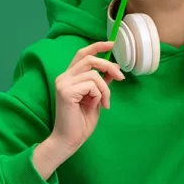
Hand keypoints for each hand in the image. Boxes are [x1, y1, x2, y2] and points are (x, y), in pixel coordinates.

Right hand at [50, 40, 124, 155]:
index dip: (97, 46)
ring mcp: (63, 84)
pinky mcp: (66, 92)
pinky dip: (100, 95)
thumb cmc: (81, 122)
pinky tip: (98, 106)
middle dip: (108, 65)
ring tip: (105, 103)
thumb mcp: (96, 98)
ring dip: (106, 89)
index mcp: (69, 77)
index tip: (112, 43)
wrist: (70, 140)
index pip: (82, 54)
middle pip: (89, 59)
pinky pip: (92, 85)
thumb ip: (102, 82)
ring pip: (94, 75)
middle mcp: (64, 77)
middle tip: (121, 77)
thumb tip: (113, 68)